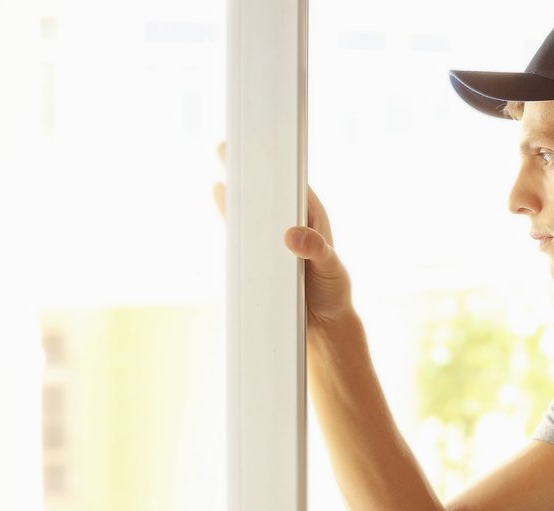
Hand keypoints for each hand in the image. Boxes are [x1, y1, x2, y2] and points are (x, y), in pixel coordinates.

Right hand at [213, 142, 353, 326]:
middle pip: (268, 192)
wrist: (324, 324)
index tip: (260, 144)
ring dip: (237, 191)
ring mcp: (275, 238)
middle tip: (227, 146)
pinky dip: (231, 218)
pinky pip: (243, 233)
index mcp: (313, 217)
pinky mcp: (261, 256)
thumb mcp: (331, 269)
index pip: (293, 183)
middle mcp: (292, 222)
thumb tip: (290, 234)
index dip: (276, 163)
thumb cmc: (334, 291)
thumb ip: (315, 250)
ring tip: (221, 166)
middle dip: (250, 170)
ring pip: (252, 210)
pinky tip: (219, 198)